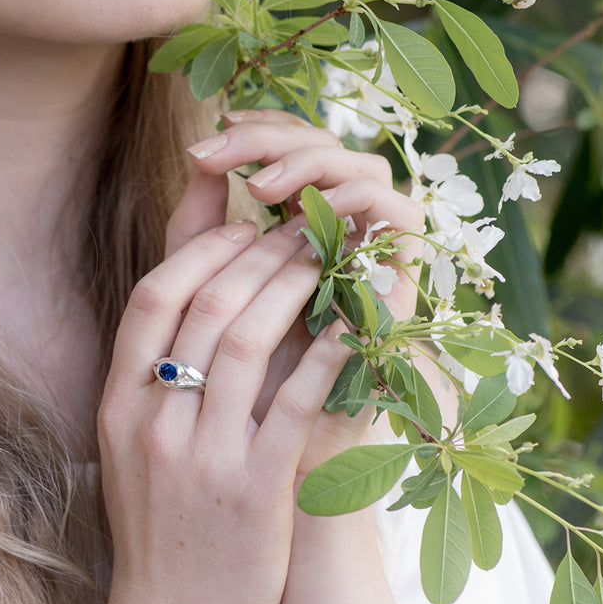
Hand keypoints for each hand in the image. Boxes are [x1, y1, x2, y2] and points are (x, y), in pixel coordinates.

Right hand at [95, 214, 358, 603]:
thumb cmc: (159, 541)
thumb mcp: (132, 455)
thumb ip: (152, 387)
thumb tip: (189, 320)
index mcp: (119, 407)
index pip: (155, 296)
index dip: (203, 249)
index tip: (244, 226)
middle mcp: (153, 421)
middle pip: (206, 303)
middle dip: (261, 252)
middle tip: (302, 230)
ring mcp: (202, 454)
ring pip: (249, 336)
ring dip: (295, 285)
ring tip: (330, 261)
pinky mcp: (255, 489)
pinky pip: (299, 400)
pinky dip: (330, 352)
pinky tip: (358, 322)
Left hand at [176, 109, 425, 474]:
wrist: (282, 472)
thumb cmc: (234, 393)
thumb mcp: (201, 301)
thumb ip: (196, 237)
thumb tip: (194, 160)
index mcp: (298, 229)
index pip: (291, 145)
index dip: (254, 131)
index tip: (202, 144)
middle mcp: (344, 234)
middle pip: (327, 144)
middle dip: (271, 138)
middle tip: (219, 148)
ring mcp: (378, 257)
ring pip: (366, 167)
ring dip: (311, 164)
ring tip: (258, 188)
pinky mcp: (408, 285)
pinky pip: (400, 214)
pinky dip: (356, 200)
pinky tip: (305, 214)